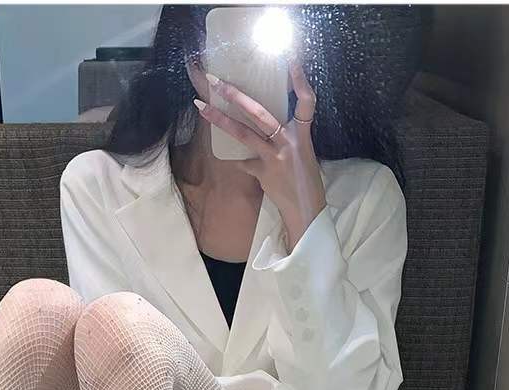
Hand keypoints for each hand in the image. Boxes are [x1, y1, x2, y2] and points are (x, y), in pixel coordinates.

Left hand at [193, 59, 324, 248]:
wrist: (306, 210)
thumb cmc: (305, 180)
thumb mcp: (301, 153)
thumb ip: (284, 138)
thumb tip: (263, 128)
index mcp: (302, 134)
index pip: (307, 102)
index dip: (300, 81)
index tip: (291, 61)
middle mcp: (288, 142)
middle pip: (260, 113)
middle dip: (236, 95)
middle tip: (217, 81)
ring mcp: (274, 158)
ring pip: (244, 134)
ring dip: (220, 120)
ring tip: (201, 107)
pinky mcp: (262, 173)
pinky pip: (244, 162)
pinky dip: (241, 162)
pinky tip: (236, 162)